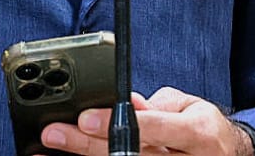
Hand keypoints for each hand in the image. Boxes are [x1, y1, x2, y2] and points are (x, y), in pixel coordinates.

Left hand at [41, 89, 254, 155]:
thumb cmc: (203, 128)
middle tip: (55, 133)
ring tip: (51, 152)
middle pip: (130, 155)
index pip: (150, 128)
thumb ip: (156, 107)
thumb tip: (124, 104)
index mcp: (198, 133)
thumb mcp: (189, 107)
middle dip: (87, 145)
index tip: (84, 118)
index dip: (114, 123)